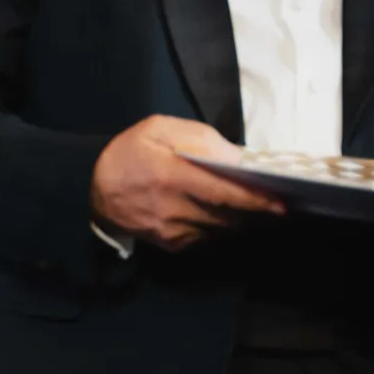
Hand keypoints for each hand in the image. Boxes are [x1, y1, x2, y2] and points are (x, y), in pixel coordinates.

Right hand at [89, 116, 282, 250]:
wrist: (91, 188)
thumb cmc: (128, 152)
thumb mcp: (158, 129)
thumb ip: (199, 138)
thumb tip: (237, 158)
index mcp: (171, 175)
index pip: (223, 192)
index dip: (256, 199)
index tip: (282, 202)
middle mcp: (173, 208)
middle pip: (228, 215)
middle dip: (256, 212)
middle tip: (280, 204)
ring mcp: (171, 230)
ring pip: (220, 230)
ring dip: (241, 221)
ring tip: (259, 210)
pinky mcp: (169, 244)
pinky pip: (207, 239)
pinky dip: (221, 229)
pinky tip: (225, 216)